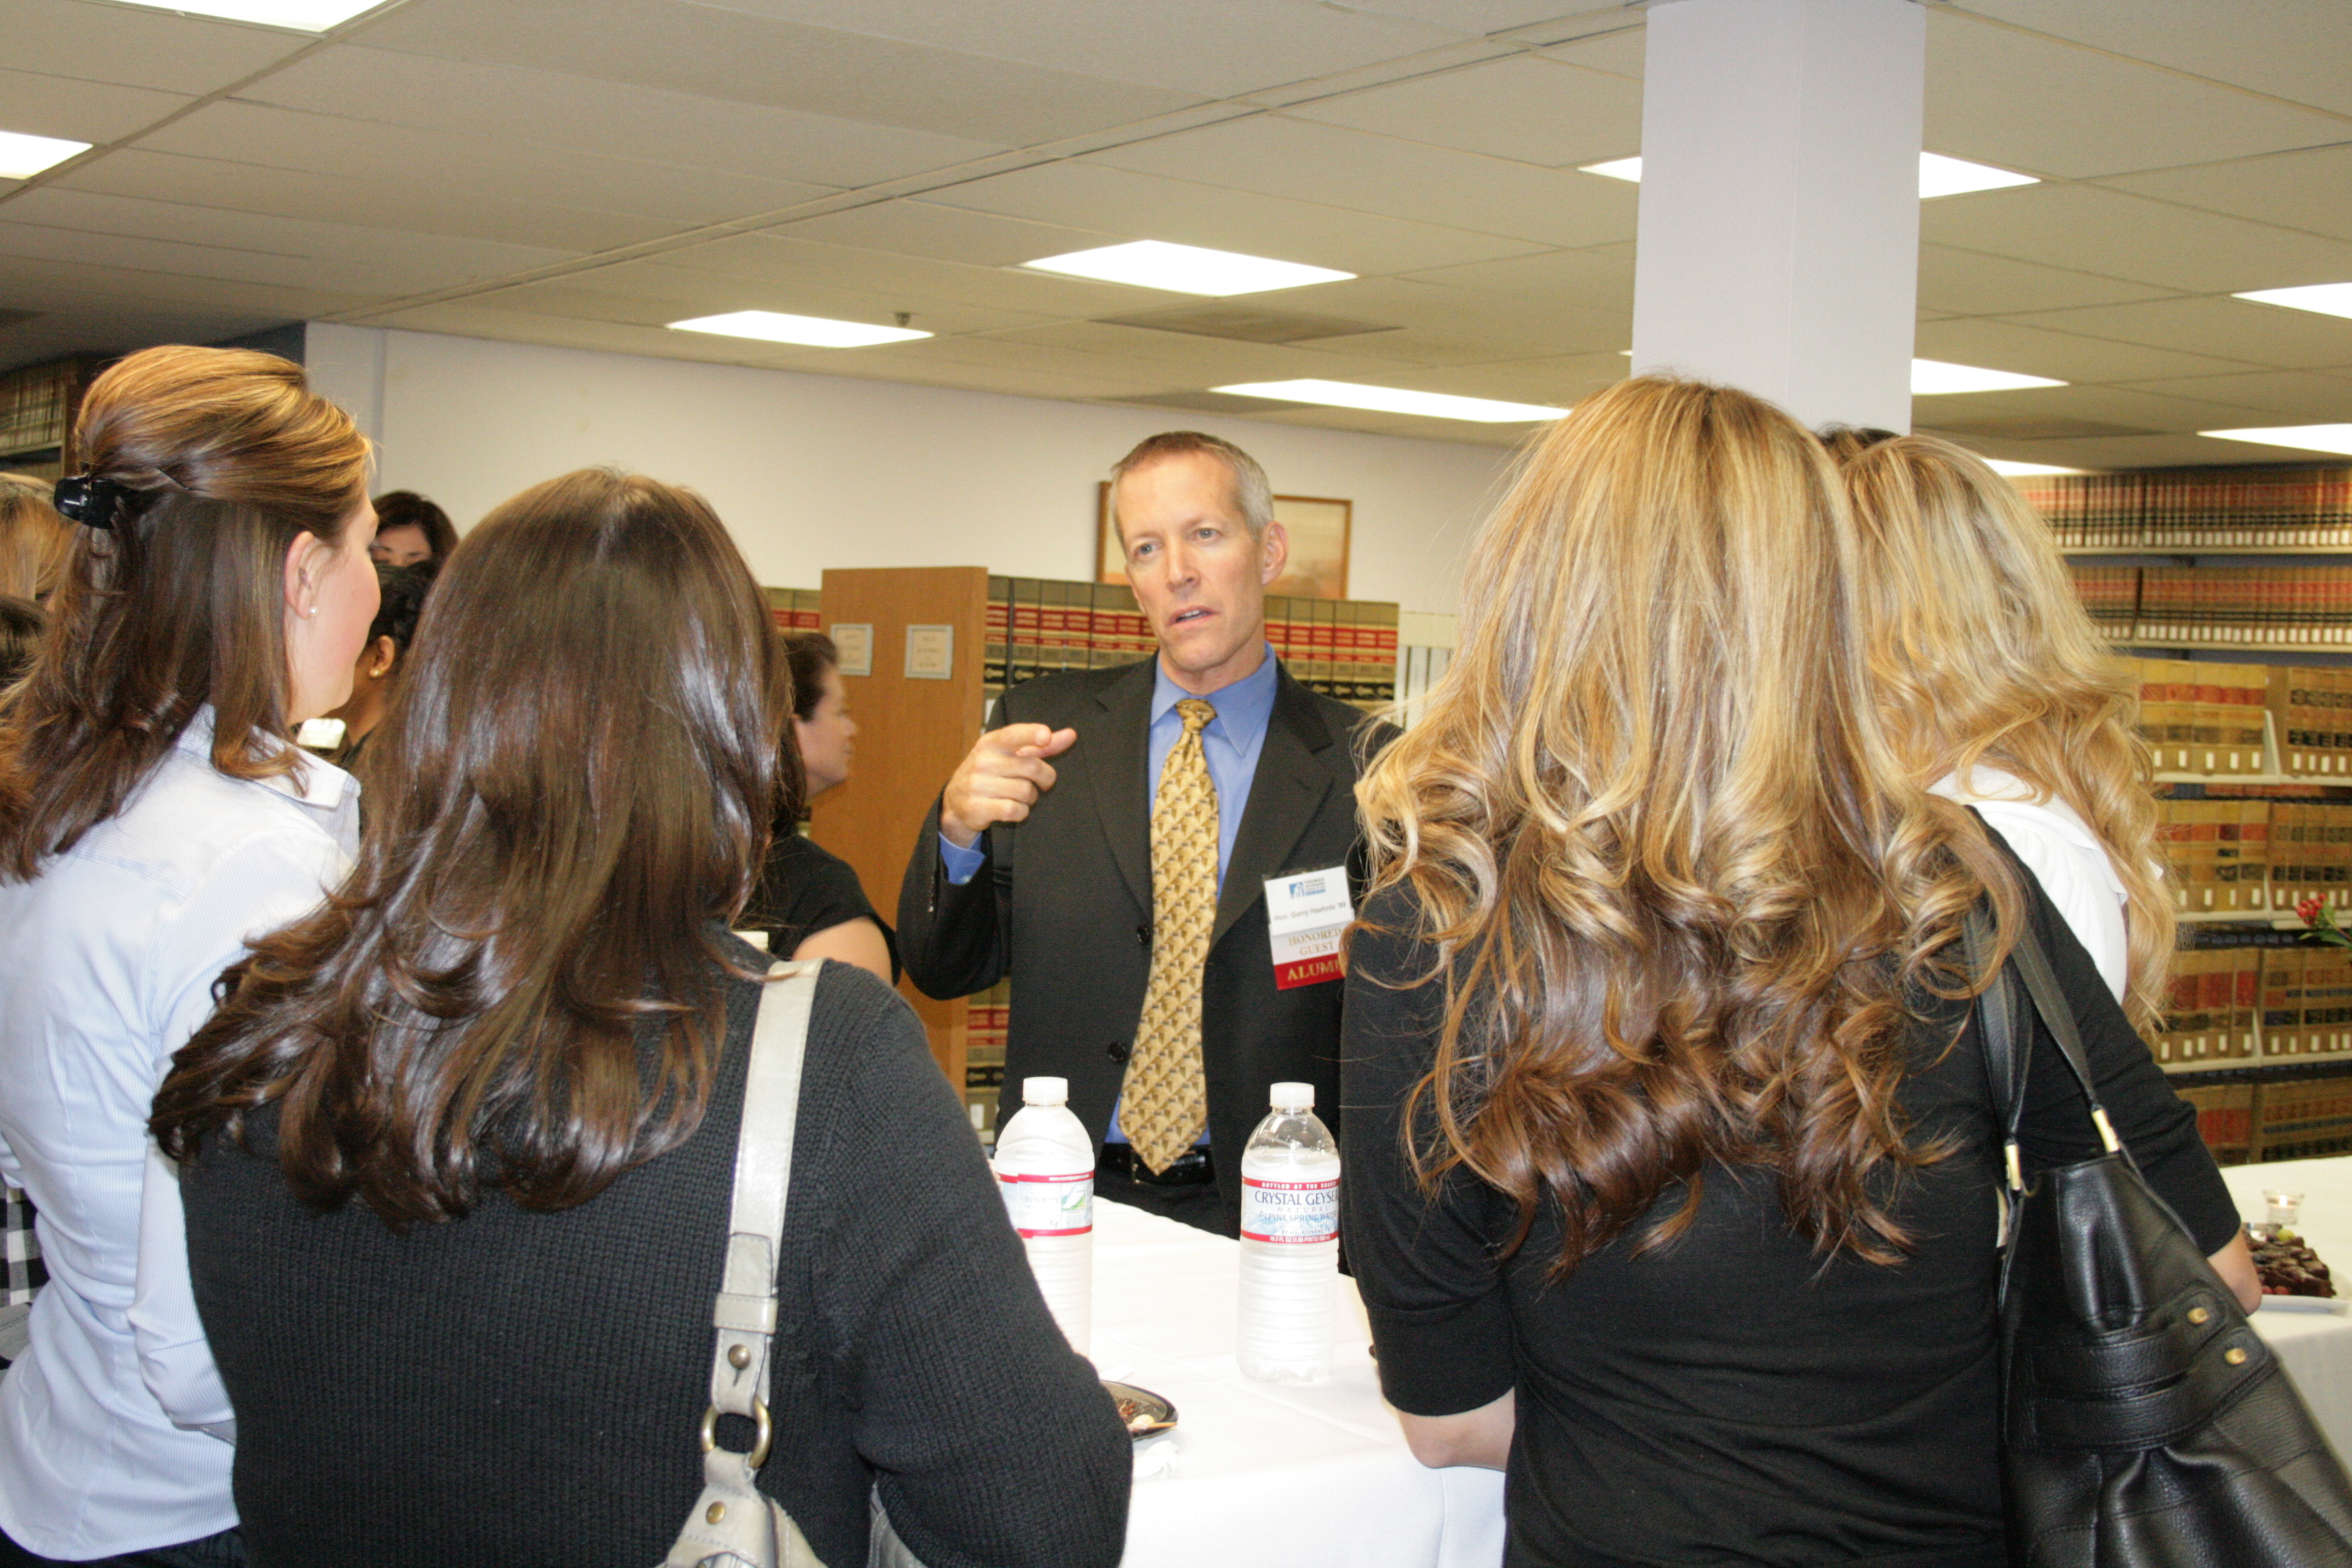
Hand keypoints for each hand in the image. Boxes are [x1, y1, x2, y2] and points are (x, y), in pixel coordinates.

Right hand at [940, 723, 1077, 847]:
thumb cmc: (991, 772)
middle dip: (1044, 778)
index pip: (1013, 734)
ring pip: (1026, 792)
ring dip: (1030, 798)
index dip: (1031, 734)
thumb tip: (1071, 734)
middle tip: (1039, 783)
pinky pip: (1015, 810)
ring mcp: (977, 785)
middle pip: (1031, 768)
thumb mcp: (1011, 754)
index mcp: (991, 743)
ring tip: (1019, 796)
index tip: (1045, 735)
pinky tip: (1013, 808)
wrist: (955, 800)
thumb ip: (1041, 745)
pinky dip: (1021, 812)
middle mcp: (982, 761)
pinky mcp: (977, 808)